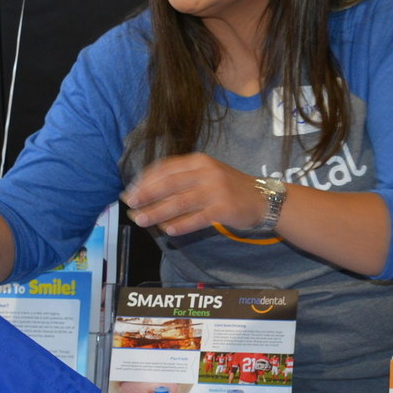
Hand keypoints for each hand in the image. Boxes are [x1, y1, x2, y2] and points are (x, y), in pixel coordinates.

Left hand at [123, 153, 264, 238]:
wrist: (262, 198)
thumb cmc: (229, 188)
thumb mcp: (206, 174)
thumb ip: (182, 180)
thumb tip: (149, 192)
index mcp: (198, 161)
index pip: (166, 168)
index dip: (145, 179)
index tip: (131, 191)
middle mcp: (206, 172)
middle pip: (169, 183)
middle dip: (146, 194)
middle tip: (130, 204)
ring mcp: (216, 190)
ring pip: (179, 201)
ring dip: (157, 212)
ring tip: (141, 220)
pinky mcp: (224, 208)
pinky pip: (198, 218)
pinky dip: (181, 224)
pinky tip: (168, 231)